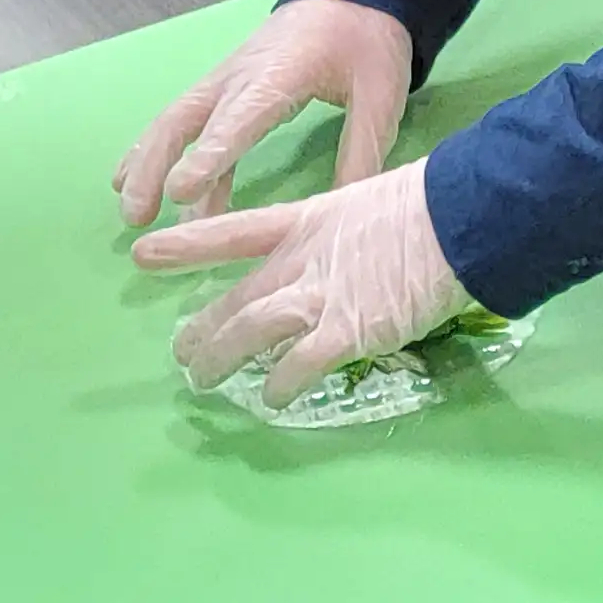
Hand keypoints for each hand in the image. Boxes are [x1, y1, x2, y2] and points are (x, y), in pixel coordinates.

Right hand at [114, 0, 416, 223]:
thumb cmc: (368, 38)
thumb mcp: (382, 95)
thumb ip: (361, 152)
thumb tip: (340, 213)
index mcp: (281, 73)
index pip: (238, 119)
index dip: (209, 156)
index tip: (180, 191)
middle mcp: (241, 74)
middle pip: (185, 119)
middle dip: (155, 166)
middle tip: (138, 215)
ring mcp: (228, 76)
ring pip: (175, 119)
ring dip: (148, 162)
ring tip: (132, 213)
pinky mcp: (228, 82)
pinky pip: (188, 118)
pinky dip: (164, 151)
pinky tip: (152, 186)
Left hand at [137, 154, 462, 409]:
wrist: (459, 220)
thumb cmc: (431, 205)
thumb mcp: (375, 202)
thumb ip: (350, 235)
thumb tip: (353, 256)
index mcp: (308, 221)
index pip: (233, 232)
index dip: (187, 244)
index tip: (143, 253)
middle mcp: (301, 262)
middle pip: (235, 300)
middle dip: (203, 328)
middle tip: (182, 351)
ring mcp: (318, 299)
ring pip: (249, 334)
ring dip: (221, 360)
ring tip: (202, 380)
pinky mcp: (343, 333)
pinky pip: (299, 368)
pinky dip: (281, 386)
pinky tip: (275, 399)